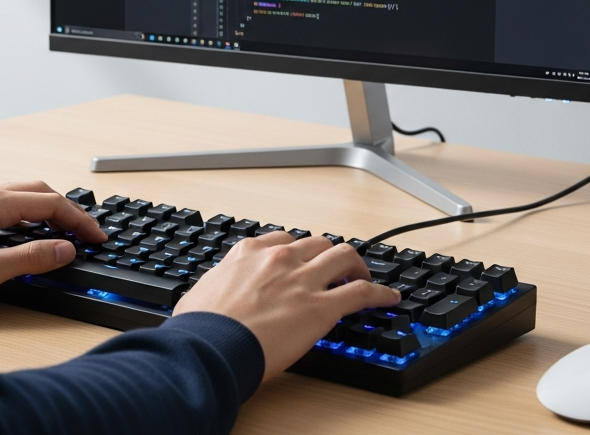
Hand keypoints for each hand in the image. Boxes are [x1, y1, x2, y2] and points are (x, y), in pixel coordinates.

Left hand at [0, 181, 106, 301]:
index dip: (80, 222)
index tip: (96, 237)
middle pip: (39, 191)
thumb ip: (32, 258)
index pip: (53, 203)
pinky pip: (3, 202)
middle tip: (83, 232)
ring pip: (20, 194)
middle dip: (66, 210)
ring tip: (59, 231)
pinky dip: (24, 212)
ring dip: (45, 209)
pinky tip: (23, 231)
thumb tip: (65, 248)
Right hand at [174, 232, 400, 379]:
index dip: (298, 252)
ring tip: (364, 276)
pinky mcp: (323, 307)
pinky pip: (362, 292)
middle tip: (336, 269)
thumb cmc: (200, 329)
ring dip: (357, 266)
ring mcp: (303, 281)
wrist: (210, 348)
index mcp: (249, 254)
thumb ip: (216, 287)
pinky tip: (389, 298)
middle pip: (318, 243)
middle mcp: (280, 259)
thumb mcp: (200, 294)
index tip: (302, 261)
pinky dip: (380, 293)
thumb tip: (210, 296)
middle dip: (329, 255)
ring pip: (345, 256)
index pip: (283, 241)